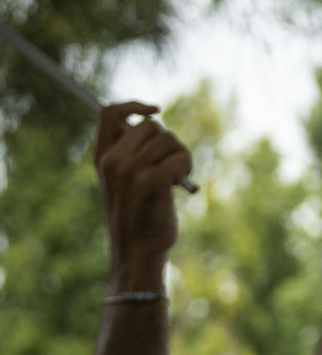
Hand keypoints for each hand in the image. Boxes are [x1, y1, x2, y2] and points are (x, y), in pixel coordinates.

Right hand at [94, 103, 191, 287]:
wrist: (139, 249)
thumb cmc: (140, 214)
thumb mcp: (126, 181)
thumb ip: (131, 153)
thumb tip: (151, 122)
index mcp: (102, 158)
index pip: (109, 113)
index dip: (134, 105)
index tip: (156, 109)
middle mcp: (112, 161)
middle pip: (150, 125)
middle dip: (168, 140)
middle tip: (172, 162)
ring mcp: (129, 171)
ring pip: (168, 140)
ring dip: (181, 155)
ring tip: (176, 177)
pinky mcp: (150, 182)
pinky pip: (178, 158)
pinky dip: (186, 166)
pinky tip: (180, 183)